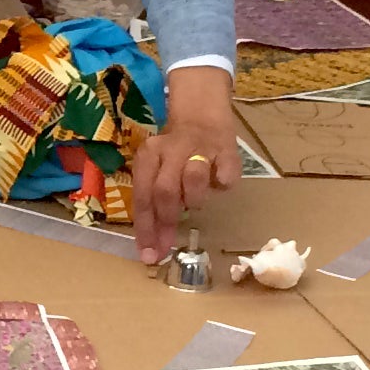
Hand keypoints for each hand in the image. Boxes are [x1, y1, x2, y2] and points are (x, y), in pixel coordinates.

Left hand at [130, 64, 239, 265]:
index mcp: (148, 156)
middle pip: (164, 191)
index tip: (149, 255)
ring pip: (194, 179)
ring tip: (194, 202)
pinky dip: (223, 185)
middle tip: (168, 246)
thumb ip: (153, 201)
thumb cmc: (174, 154)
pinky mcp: (227, 150)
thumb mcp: (156, 170)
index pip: (143, 197)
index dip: (145, 230)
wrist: (202, 114)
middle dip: (165, 224)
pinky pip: (227, 176)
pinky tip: (219, 183)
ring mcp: (200, 148)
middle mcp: (170, 150)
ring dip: (194, 199)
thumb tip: (151, 245)